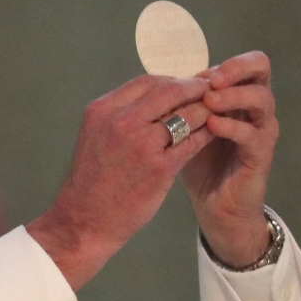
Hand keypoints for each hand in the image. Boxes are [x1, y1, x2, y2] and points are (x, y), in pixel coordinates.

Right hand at [28, 75, 213, 290]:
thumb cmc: (92, 179)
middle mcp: (121, 122)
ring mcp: (142, 144)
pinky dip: (207, 134)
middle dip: (194, 89)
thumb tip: (155, 98)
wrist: (85, 219)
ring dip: (205, 110)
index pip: (147, 81)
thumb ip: (121, 115)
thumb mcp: (96, 135)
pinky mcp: (160, 168)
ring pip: (186, 114)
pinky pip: (193, 142)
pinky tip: (214, 133)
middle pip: (169, 91)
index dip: (172, 80)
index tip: (186, 86)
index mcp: (102, 110)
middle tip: (210, 93)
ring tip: (215, 113)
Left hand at [181, 51, 279, 267]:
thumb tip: (152, 79)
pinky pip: (252, 134)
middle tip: (211, 78)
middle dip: (235, 68)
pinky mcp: (261, 154)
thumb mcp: (180, 128)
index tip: (191, 71)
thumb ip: (174, 105)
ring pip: (261, 98)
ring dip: (233, 96)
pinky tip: (212, 125)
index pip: (240, 62)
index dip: (218, 61)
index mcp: (236, 94)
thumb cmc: (194, 162)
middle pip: (260, 68)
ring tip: (209, 100)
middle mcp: (253, 106)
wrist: (212, 204)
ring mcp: (261, 128)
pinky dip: (232, 126)